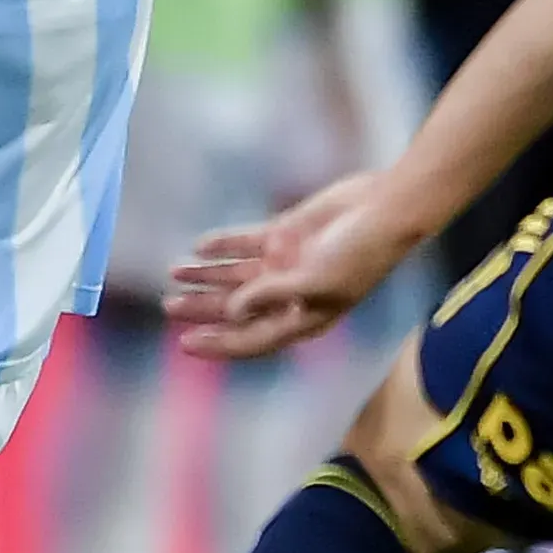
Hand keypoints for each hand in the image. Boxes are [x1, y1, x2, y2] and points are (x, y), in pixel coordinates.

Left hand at [168, 173, 427, 361]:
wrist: (384, 209)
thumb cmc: (359, 254)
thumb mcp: (314, 282)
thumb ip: (270, 296)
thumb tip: (232, 310)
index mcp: (302, 319)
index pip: (251, 339)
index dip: (218, 344)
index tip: (184, 344)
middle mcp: (289, 295)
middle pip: (236, 308)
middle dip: (202, 309)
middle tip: (168, 306)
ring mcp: (286, 264)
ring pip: (236, 275)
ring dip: (206, 276)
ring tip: (173, 273)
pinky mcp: (286, 234)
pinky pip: (245, 243)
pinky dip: (223, 245)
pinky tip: (199, 247)